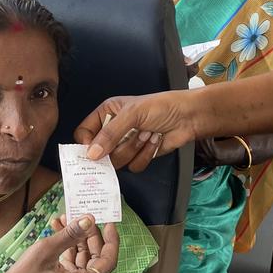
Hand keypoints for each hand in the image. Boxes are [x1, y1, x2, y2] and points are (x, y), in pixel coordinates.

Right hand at [0, 215, 118, 272]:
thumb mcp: (47, 249)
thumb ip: (71, 233)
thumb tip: (89, 219)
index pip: (107, 261)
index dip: (111, 240)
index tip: (109, 223)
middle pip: (96, 259)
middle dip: (88, 236)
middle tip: (82, 216)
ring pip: (85, 260)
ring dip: (76, 239)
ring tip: (65, 218)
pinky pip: (75, 265)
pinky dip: (69, 249)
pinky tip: (59, 230)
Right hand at [73, 93, 197, 170]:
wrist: (187, 117)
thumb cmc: (161, 107)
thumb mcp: (132, 114)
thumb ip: (110, 134)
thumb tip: (91, 154)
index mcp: (106, 114)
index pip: (84, 133)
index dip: (87, 144)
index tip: (94, 151)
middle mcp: (113, 130)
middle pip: (100, 153)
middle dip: (118, 147)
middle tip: (131, 137)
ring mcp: (126, 144)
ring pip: (118, 161)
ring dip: (135, 149)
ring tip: (147, 134)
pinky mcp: (139, 156)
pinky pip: (134, 166)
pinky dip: (146, 155)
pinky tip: (155, 141)